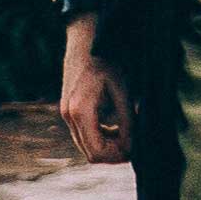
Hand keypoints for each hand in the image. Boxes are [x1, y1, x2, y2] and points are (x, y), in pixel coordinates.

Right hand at [61, 23, 132, 162]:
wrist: (85, 43)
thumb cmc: (106, 61)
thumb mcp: (123, 91)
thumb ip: (128, 120)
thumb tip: (133, 146)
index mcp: (81, 110)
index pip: (97, 151)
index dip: (117, 156)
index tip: (134, 149)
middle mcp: (69, 115)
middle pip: (91, 154)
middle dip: (114, 154)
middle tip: (134, 145)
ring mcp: (66, 114)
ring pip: (86, 147)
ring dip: (107, 146)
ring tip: (126, 134)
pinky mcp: (68, 112)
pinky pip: (83, 136)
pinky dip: (100, 138)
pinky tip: (115, 128)